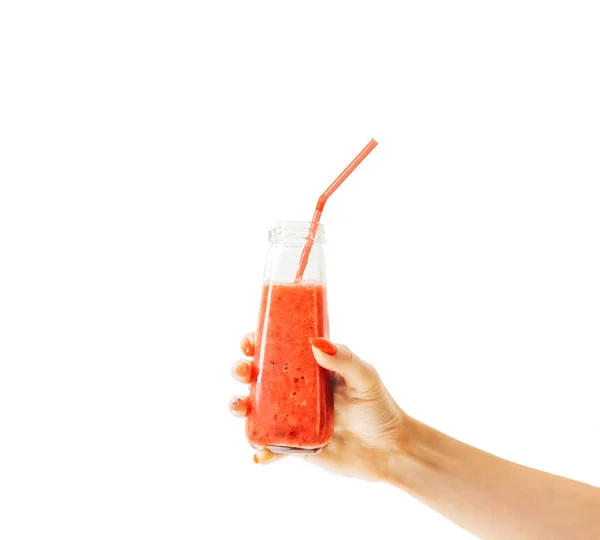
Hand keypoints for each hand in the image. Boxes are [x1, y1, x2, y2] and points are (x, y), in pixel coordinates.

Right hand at [230, 333, 411, 481]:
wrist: (389, 450)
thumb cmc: (379, 407)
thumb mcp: (365, 378)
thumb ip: (343, 359)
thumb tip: (315, 343)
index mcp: (309, 368)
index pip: (277, 349)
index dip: (257, 343)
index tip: (249, 343)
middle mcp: (295, 390)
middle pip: (257, 376)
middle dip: (241, 370)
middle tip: (243, 371)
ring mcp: (292, 418)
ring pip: (255, 409)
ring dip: (239, 406)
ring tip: (241, 408)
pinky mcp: (295, 445)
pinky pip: (271, 447)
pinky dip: (261, 451)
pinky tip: (260, 455)